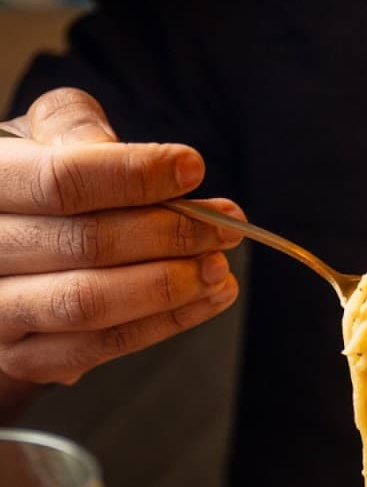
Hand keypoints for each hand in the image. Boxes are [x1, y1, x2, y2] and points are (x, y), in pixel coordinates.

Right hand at [0, 87, 242, 400]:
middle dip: (168, 234)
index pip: (59, 181)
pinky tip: (208, 300)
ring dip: (168, 287)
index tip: (193, 168)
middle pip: (84, 245)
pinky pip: (101, 348)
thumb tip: (118, 152)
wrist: (4, 255)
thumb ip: (75, 127)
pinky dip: (164, 324)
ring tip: (219, 268)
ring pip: (90, 304)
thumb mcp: (44, 137)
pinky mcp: (26, 359)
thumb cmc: (35, 184)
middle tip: (225, 228)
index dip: (132, 175)